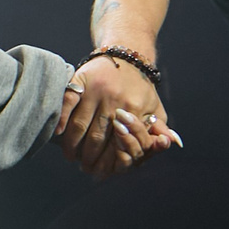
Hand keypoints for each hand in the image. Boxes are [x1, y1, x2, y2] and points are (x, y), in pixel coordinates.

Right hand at [55, 56, 179, 177]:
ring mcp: (96, 90)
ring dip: (73, 145)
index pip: (118, 143)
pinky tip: (58, 134)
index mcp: (135, 109)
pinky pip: (68, 103)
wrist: (127, 56)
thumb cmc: (141, 87)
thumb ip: (160, 129)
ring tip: (71, 157)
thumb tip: (170, 144)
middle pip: (97, 138)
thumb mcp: (156, 107)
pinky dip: (62, 120)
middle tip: (85, 168)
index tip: (101, 172)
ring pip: (80, 125)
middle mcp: (115, 100)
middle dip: (89, 158)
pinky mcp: (81, 80)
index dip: (108, 161)